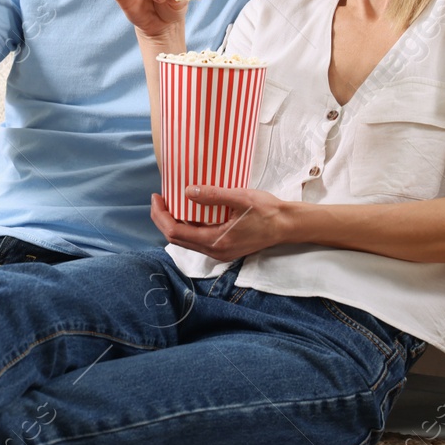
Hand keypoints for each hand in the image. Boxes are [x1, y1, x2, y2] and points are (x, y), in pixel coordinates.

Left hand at [150, 187, 288, 261]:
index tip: (157, 197)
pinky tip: (189, 211)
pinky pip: (198, 239)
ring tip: (171, 202)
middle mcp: (215, 251)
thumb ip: (213, 195)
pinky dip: (188, 226)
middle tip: (160, 198)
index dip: (161, 215)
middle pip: (177, 239)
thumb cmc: (267, 211)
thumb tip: (188, 192)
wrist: (287, 225)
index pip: (176, 233)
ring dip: (175, 223)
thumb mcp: (240, 198)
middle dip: (163, 219)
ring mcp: (220, 252)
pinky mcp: (224, 248)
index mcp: (216, 241)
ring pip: (186, 240)